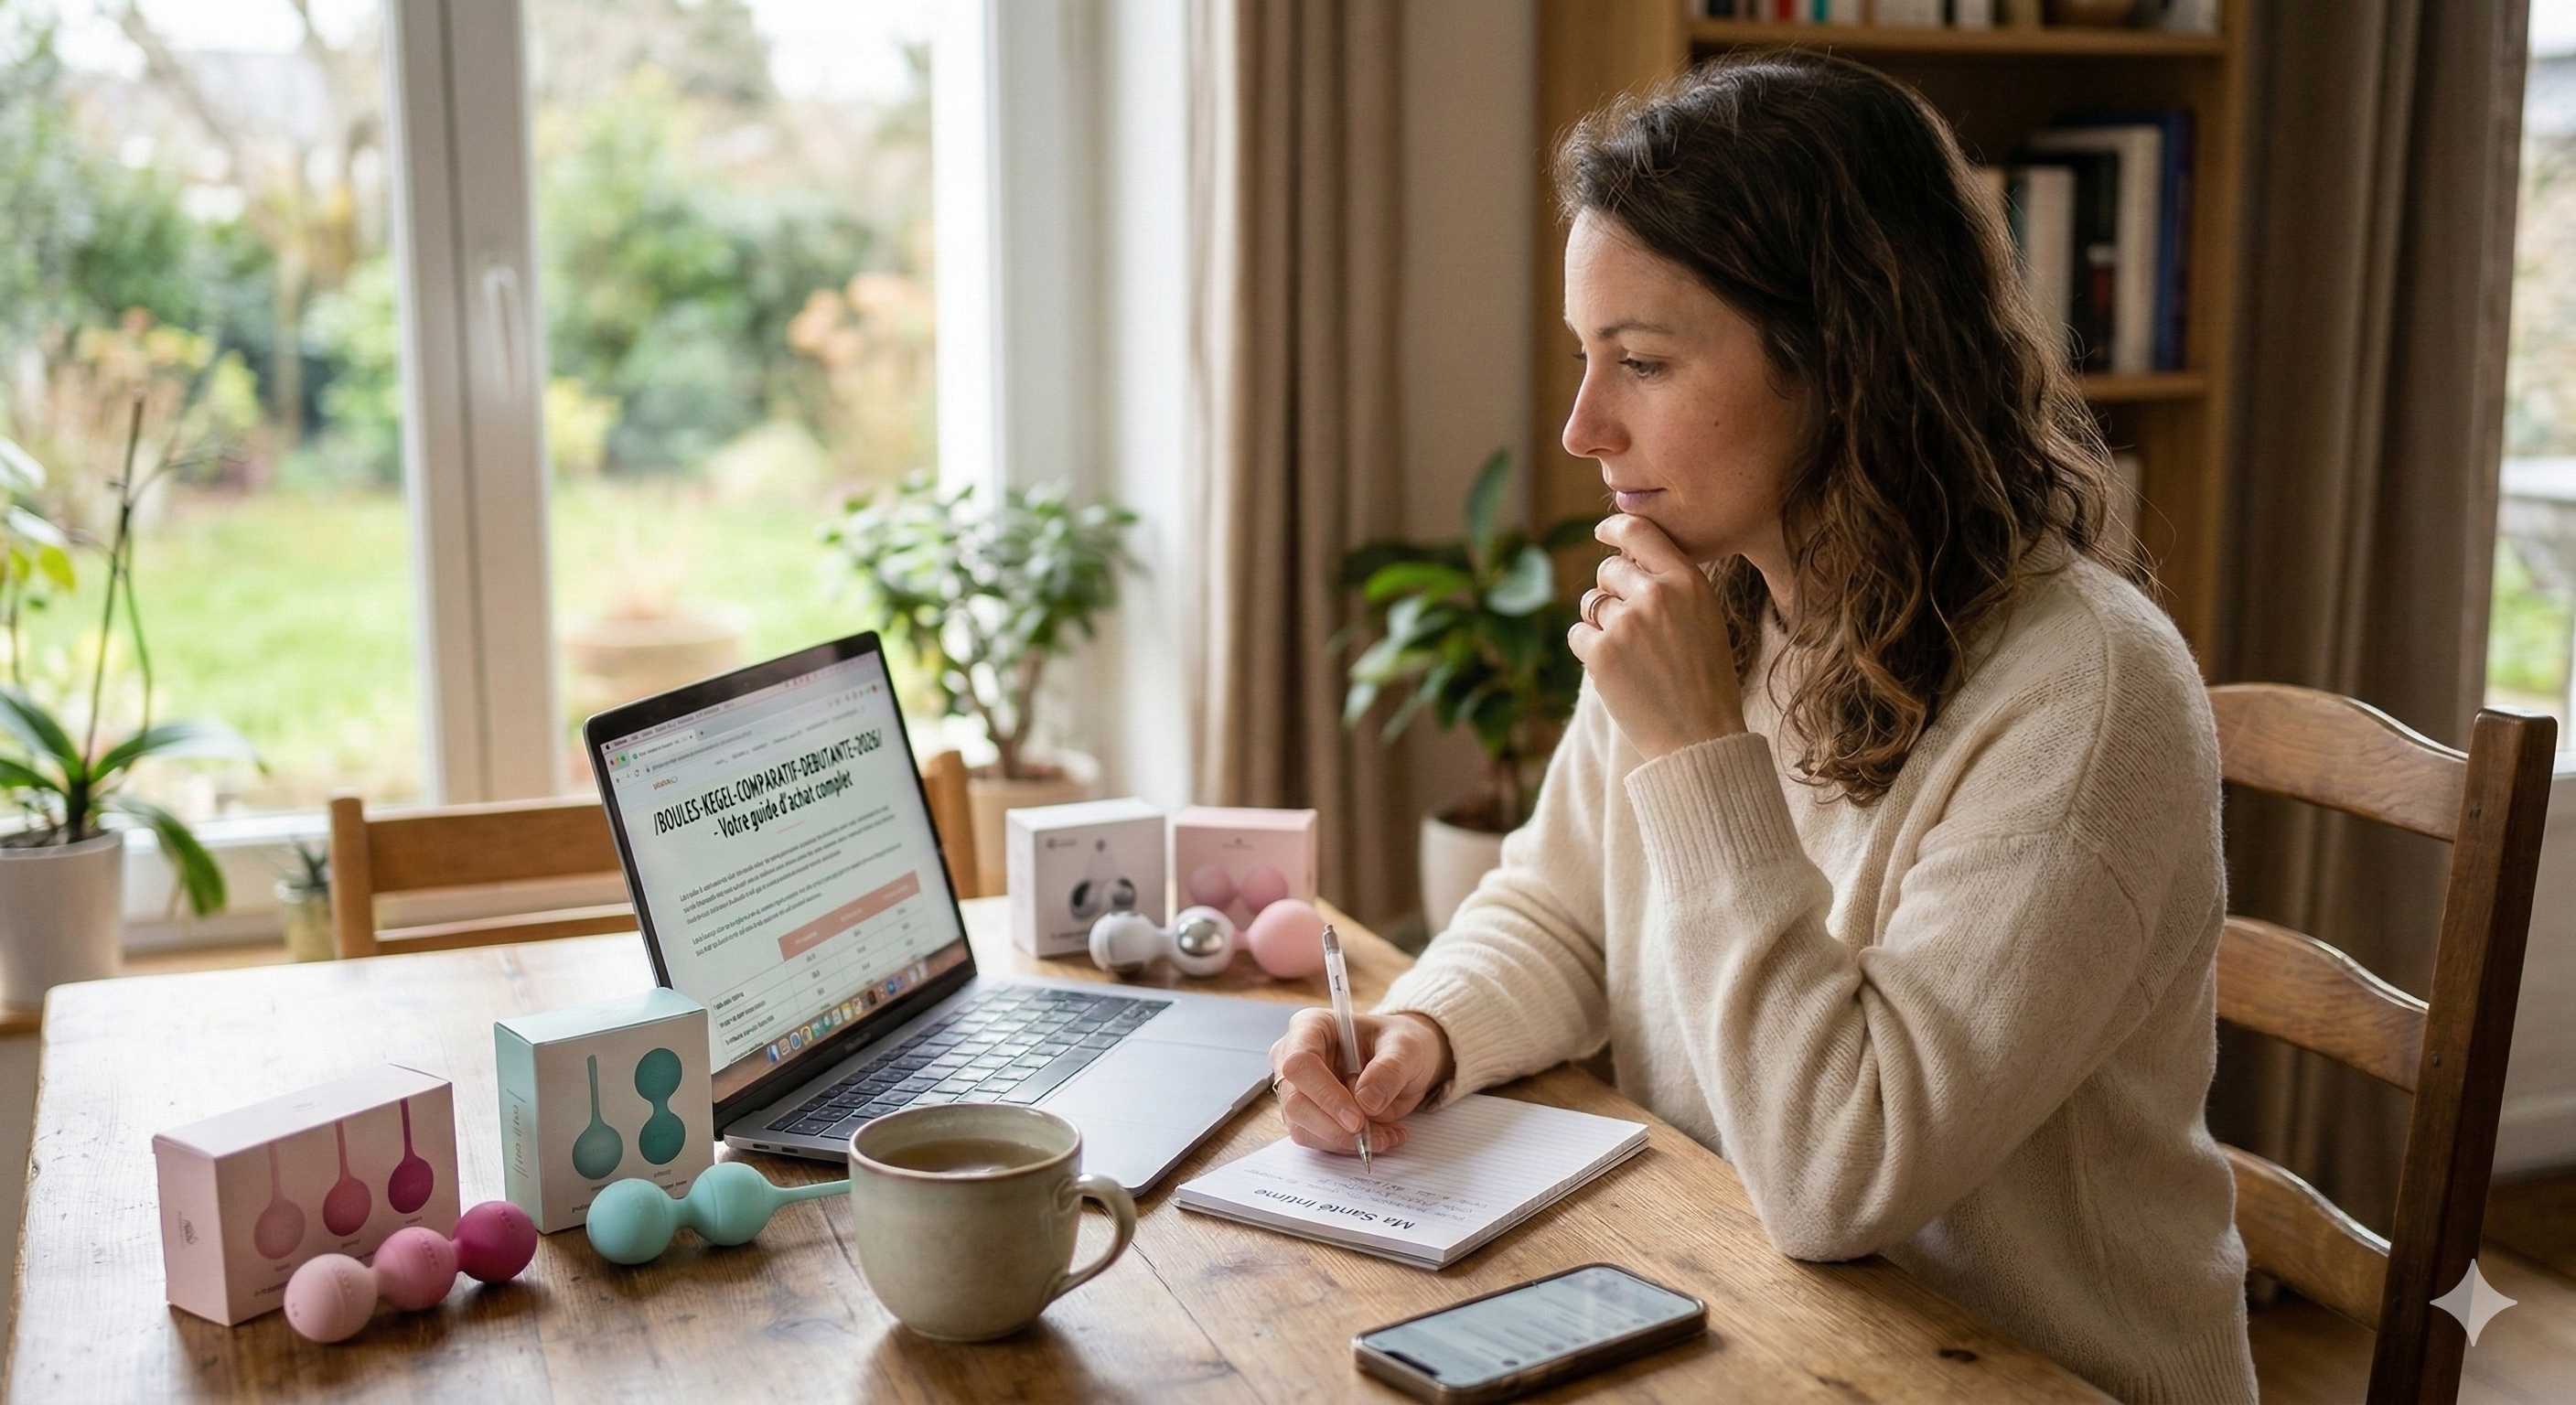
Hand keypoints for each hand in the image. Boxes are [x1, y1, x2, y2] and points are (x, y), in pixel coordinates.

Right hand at [1270, 1010, 1453, 1155]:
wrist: (1404, 1060)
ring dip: (1345, 1141)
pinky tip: (1380, 1137)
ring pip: (1303, 1127)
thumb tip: (1366, 1102)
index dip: (1325, 1094)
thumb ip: (1389, 1070)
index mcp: (1311, 1027)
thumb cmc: (1399, 1043)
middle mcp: (1293, 1057)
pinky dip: (1348, 1146)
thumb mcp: (1406, 1048)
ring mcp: (1298, 1089)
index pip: (1300, 1063)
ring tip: (1386, 1136)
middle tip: (1374, 1138)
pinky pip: (1318, 1139)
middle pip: (1295, 1101)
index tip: (1357, 1119)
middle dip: (1334, 1127)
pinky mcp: (1308, 1115)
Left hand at [1569, 514, 1746, 758]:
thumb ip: (1670, 585)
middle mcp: (1655, 595)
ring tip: (1632, 655)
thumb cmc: (1705, 678)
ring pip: (1591, 603)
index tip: (1603, 532)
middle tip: (1633, 628)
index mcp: (1687, 581)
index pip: (1640, 532)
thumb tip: (1624, 560)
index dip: (1616, 528)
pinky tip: (1617, 671)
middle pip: (1609, 570)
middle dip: (1611, 591)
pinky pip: (1578, 634)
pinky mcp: (1601, 653)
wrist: (1701, 735)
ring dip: (1601, 623)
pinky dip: (1589, 650)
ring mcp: (1626, 623)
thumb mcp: (1704, 617)